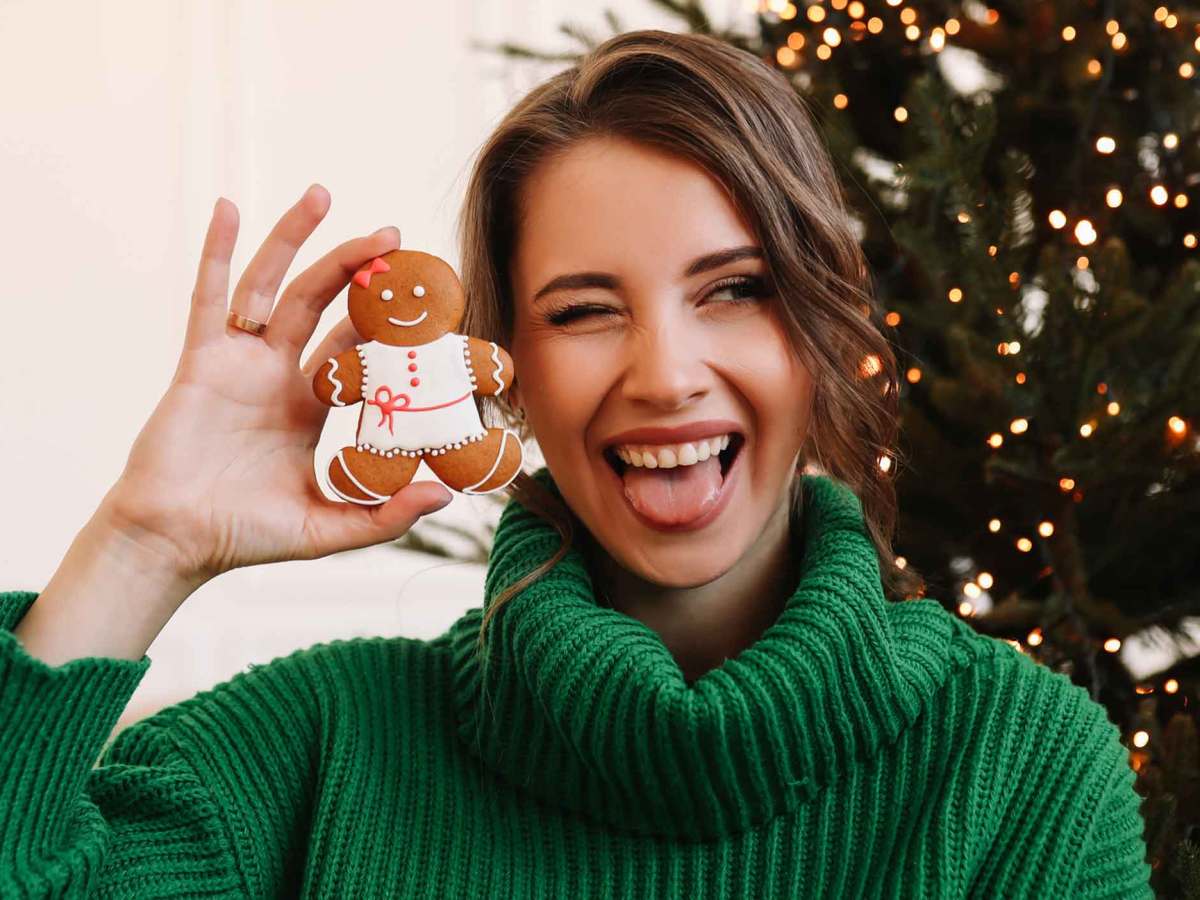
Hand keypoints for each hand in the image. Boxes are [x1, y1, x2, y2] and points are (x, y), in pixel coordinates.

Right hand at [99, 185, 452, 585]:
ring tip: (323, 193)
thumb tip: (444, 498)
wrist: (175, 542)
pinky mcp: (201, 360)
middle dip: (355, 268)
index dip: (385, 324)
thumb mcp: (329, 528)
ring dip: (295, 239)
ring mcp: (239, 363)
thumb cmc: (246, 536)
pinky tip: (230, 207)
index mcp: (310, 406)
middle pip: (321, 304)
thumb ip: (385, 516)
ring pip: (272, 286)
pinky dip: (218, 251)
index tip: (423, 298)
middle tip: (393, 236)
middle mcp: (278, 375)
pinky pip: (211, 297)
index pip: (356, 351)